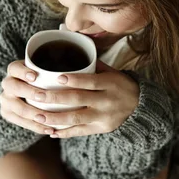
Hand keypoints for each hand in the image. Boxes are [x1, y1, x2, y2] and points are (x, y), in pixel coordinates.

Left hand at [0, 60, 139, 137]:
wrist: (141, 107)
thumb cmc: (119, 84)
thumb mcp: (111, 71)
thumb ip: (92, 64)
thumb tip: (71, 46)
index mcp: (109, 83)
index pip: (90, 81)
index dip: (74, 80)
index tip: (57, 77)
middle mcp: (107, 100)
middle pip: (79, 99)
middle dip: (55, 98)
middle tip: (36, 96)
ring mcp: (104, 116)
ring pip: (77, 118)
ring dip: (56, 118)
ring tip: (38, 117)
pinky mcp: (101, 129)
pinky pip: (81, 131)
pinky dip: (65, 132)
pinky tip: (50, 131)